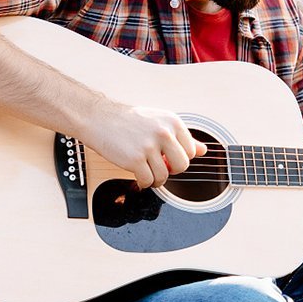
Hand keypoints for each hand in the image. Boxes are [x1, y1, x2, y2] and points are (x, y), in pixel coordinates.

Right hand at [81, 101, 206, 188]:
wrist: (99, 118)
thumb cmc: (127, 120)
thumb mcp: (158, 121)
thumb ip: (181, 136)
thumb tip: (203, 150)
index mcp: (172, 121)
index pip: (191, 151)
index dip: (179, 158)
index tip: (168, 157)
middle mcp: (163, 132)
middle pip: (182, 166)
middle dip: (171, 170)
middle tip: (159, 166)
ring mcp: (149, 146)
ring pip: (164, 176)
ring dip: (155, 179)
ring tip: (146, 171)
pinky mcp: (135, 159)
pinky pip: (148, 181)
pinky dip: (143, 183)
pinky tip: (137, 175)